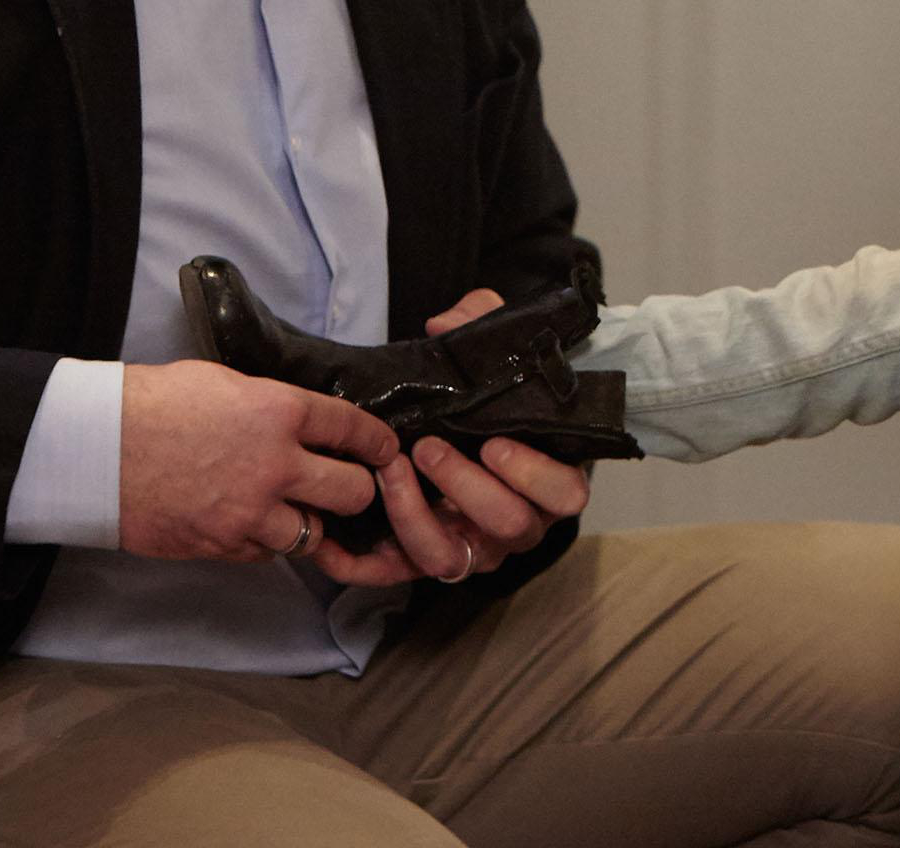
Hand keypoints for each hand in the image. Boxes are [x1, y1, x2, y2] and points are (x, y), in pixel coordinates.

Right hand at [117, 361, 396, 561]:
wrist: (93, 448)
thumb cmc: (152, 404)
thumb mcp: (225, 383)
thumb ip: (272, 405)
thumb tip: (301, 421)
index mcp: (280, 413)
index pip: (354, 429)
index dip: (377, 441)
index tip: (386, 449)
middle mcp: (276, 465)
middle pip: (354, 491)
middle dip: (357, 489)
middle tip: (348, 485)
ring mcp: (249, 512)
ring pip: (313, 533)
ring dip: (309, 522)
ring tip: (294, 508)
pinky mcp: (221, 544)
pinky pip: (266, 553)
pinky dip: (266, 542)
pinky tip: (252, 523)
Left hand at [311, 287, 591, 588]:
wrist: (463, 429)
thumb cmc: (493, 395)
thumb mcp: (497, 348)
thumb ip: (482, 323)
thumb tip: (443, 324)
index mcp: (552, 480)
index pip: (564, 494)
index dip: (534, 475)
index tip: (494, 441)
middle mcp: (520, 523)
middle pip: (506, 526)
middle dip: (464, 487)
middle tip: (427, 447)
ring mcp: (473, 546)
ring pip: (450, 557)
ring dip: (417, 518)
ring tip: (391, 471)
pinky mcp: (425, 559)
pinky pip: (396, 576)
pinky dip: (364, 565)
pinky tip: (335, 540)